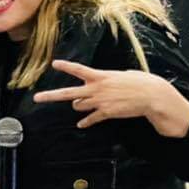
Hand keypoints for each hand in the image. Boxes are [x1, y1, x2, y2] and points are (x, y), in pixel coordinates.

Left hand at [33, 60, 188, 136]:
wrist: (151, 96)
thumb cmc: (141, 82)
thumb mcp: (123, 74)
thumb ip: (110, 78)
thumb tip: (105, 81)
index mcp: (100, 76)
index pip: (79, 69)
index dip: (66, 66)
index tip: (55, 63)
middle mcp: (96, 89)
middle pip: (68, 93)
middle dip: (50, 95)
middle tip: (36, 98)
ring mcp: (99, 102)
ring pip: (78, 106)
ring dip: (79, 105)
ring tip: (85, 104)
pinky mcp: (105, 113)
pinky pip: (90, 119)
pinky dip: (86, 122)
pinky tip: (82, 124)